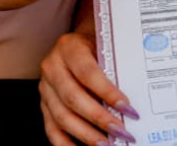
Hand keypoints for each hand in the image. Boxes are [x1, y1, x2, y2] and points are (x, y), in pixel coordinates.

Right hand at [40, 22, 139, 144]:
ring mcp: (45, 88)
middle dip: (99, 118)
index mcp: (69, 47)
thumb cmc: (96, 44)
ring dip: (86, 134)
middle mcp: (52, 67)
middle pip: (73, 98)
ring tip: (107, 144)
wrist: (77, 42)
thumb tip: (132, 100)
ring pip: (62, 116)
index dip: (108, 93)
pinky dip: (66, 144)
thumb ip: (114, 67)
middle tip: (121, 131)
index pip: (88, 73)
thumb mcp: (104, 46)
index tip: (128, 108)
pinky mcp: (44, 105)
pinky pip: (51, 129)